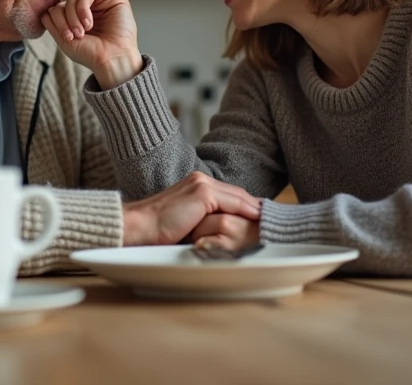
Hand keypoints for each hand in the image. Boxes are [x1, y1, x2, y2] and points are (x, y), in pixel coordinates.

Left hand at [41, 0, 142, 88]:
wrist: (112, 60)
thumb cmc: (91, 54)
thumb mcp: (64, 40)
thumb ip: (52, 24)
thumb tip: (44, 10)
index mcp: (74, 17)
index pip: (56, 8)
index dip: (56, 19)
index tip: (66, 38)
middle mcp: (86, 7)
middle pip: (64, 0)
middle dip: (65, 18)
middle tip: (75, 35)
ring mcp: (99, 1)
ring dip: (74, 13)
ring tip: (83, 31)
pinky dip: (84, 5)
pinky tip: (89, 22)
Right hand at [122, 172, 260, 246]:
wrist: (139, 227)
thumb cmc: (157, 230)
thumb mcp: (186, 222)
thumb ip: (204, 219)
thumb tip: (226, 230)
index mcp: (195, 185)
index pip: (229, 195)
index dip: (247, 206)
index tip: (262, 217)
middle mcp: (200, 180)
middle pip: (237, 194)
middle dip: (255, 207)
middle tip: (273, 219)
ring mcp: (201, 185)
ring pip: (238, 197)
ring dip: (255, 209)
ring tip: (271, 221)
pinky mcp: (202, 194)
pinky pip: (233, 202)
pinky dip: (248, 210)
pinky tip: (259, 218)